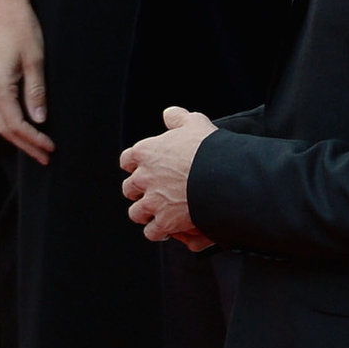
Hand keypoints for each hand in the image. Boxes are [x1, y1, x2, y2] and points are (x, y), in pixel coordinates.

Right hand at [0, 0, 53, 164]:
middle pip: (3, 127)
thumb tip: (40, 121)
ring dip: (15, 135)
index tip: (50, 148)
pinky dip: (6, 120)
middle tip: (45, 156)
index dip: (33, 139)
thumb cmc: (23, 26)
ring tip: (35, 146)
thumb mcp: (35, 59)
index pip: (15, 124)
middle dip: (25, 144)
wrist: (4, 0)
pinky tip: (20, 124)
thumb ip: (36, 92)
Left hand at [120, 107, 216, 248]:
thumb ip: (177, 118)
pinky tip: (168, 230)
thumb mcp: (193, 122)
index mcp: (145, 152)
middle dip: (139, 191)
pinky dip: (158, 232)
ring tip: (158, 214)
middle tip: (152, 192)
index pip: (126, 160)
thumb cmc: (207, 148)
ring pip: (136, 213)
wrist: (221, 176)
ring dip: (145, 214)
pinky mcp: (164, 221)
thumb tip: (168, 114)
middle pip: (129, 188)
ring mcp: (152, 201)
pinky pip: (152, 232)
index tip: (144, 168)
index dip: (135, 165)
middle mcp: (143, 177)